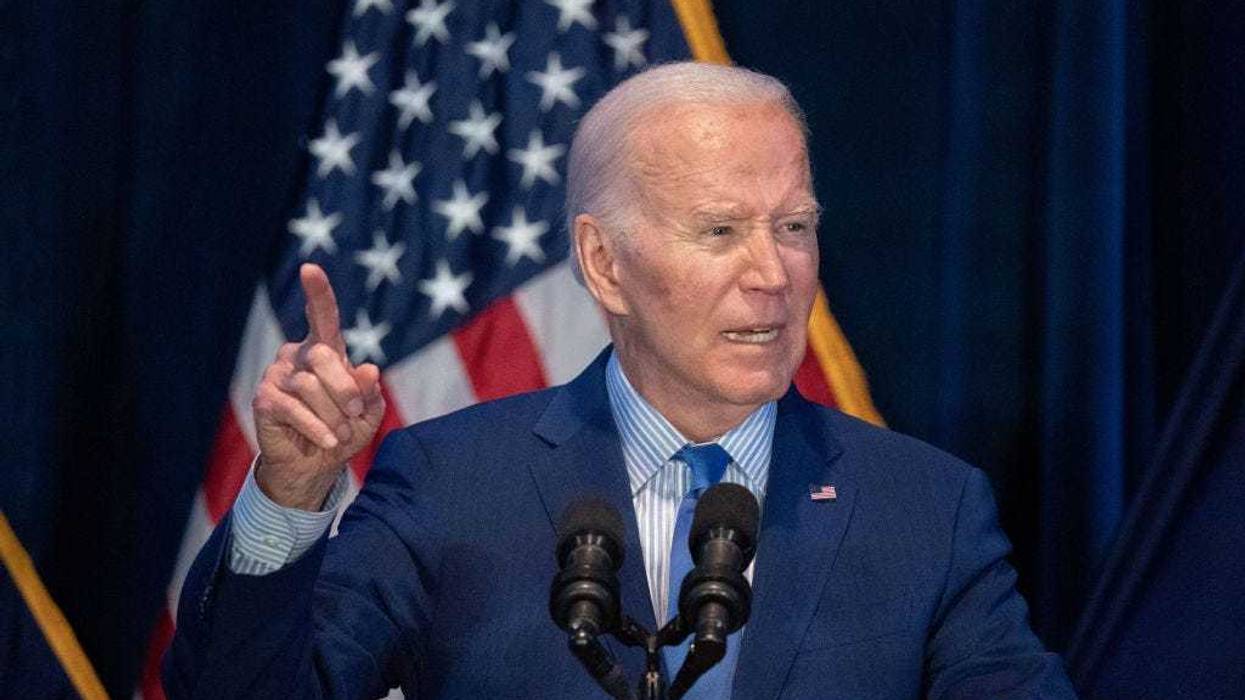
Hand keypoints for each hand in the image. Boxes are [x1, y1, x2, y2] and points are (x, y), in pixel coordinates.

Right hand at [251, 263, 385, 509]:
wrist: (315, 467)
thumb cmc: (343, 431)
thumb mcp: (367, 412)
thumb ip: (369, 391)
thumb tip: (368, 369)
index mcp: (324, 351)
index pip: (322, 316)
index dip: (318, 293)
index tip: (310, 269)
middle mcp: (297, 356)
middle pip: (324, 356)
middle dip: (346, 390)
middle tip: (355, 415)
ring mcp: (277, 376)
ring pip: (310, 386)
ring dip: (334, 416)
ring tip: (340, 434)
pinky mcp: (264, 400)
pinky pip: (295, 409)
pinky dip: (318, 428)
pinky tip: (328, 441)